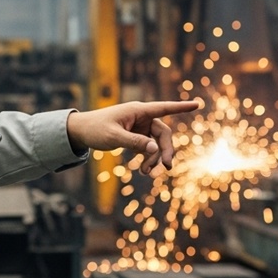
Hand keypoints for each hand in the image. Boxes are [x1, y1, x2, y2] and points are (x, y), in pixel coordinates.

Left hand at [66, 100, 202, 174]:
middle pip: (163, 134)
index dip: (181, 107)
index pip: (164, 108)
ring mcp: (139, 127)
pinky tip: (144, 170)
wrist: (80, 132)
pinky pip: (148, 148)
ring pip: (157, 143)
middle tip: (166, 167)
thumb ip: (134, 142)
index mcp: (138, 110)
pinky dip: (148, 159)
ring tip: (146, 173)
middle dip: (165, 150)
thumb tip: (154, 149)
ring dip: (155, 158)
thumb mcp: (114, 137)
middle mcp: (141, 117)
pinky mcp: (135, 136)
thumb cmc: (95, 129)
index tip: (198, 104)